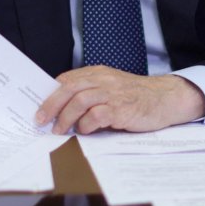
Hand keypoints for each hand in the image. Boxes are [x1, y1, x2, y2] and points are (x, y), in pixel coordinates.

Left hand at [36, 66, 204, 134]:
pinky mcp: (122, 109)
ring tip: (59, 131)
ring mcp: (113, 93)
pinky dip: (86, 124)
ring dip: (65, 117)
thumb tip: (61, 110)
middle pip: (69, 88)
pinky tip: (85, 131)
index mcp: (98, 74)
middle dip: (51, 105)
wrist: (166, 98)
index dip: (50, 94)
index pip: (67, 80)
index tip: (38, 108)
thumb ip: (91, 93)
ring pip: (80, 100)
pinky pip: (97, 115)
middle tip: (41, 121)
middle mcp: (104, 80)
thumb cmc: (136, 97)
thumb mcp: (111, 88)